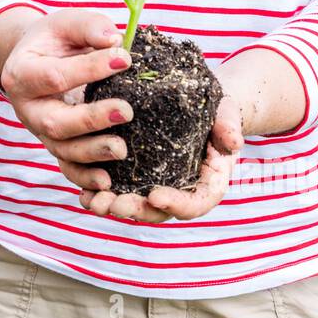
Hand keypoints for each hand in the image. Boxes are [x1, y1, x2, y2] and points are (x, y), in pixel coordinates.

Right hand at [0, 6, 135, 192]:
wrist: (36, 59)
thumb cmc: (54, 40)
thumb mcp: (65, 22)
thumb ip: (88, 26)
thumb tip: (114, 41)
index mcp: (21, 74)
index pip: (54, 76)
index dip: (89, 69)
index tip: (125, 59)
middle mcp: (27, 109)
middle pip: (55, 122)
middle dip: (91, 119)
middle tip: (126, 110)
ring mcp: (40, 132)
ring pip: (63, 150)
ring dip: (93, 152)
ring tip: (123, 149)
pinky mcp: (55, 147)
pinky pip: (68, 168)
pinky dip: (85, 178)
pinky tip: (108, 182)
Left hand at [81, 91, 244, 223]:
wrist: (202, 106)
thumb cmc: (218, 111)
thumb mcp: (227, 115)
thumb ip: (229, 128)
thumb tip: (234, 143)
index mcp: (207, 185)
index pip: (194, 204)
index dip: (175, 204)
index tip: (154, 194)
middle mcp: (181, 192)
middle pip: (158, 211)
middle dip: (134, 210)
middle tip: (112, 203)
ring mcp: (158, 186)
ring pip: (135, 205)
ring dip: (112, 206)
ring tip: (92, 201)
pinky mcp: (137, 177)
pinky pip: (119, 190)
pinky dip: (101, 193)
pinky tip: (83, 192)